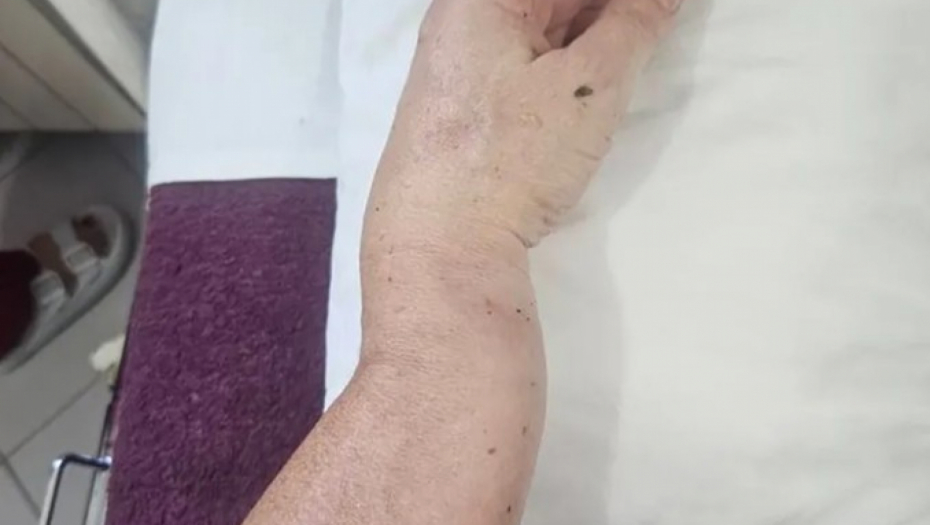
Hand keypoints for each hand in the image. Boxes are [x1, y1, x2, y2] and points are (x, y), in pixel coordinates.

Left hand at [368, 0, 682, 247]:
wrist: (440, 247)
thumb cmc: (508, 157)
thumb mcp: (587, 86)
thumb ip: (633, 25)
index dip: (620, 1)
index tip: (657, 14)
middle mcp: (462, 21)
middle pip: (548, 2)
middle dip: (606, 14)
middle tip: (654, 25)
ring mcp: (461, 67)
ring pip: (540, 30)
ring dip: (591, 33)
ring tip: (637, 44)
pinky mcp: (468, 108)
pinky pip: (526, 63)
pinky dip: (566, 62)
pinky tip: (600, 73)